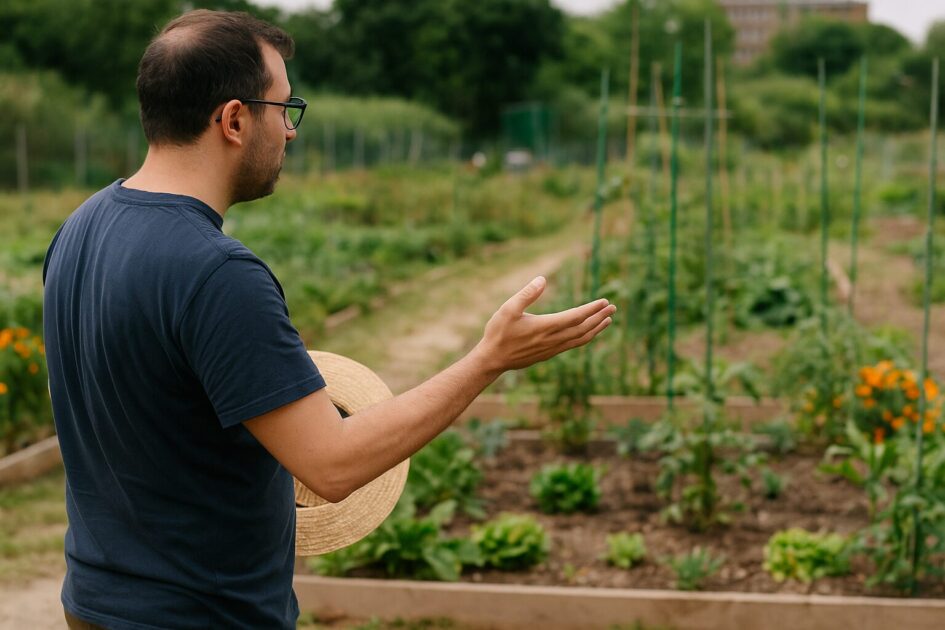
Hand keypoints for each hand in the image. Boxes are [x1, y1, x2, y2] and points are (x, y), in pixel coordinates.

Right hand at [473, 275, 615, 373]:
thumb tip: (542, 279)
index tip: (604, 301)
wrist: (493, 359)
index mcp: (545, 326)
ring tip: (608, 320)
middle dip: (599, 317)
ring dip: (596, 328)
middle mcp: (553, 339)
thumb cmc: (498, 332)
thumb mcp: (507, 309)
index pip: (576, 316)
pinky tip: (589, 333)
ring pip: (580, 338)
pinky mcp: (549, 354)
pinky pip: (573, 345)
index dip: (591, 309)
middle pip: (583, 328)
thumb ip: (526, 294)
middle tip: (613, 307)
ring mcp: (552, 348)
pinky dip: (585, 337)